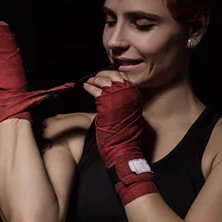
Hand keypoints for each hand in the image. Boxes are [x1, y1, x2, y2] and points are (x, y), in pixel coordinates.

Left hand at [85, 71, 158, 205]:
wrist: (123, 147)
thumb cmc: (126, 134)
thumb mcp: (130, 113)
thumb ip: (124, 101)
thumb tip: (114, 94)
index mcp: (135, 95)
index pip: (124, 78)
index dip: (114, 74)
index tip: (106, 75)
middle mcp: (128, 93)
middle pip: (114, 75)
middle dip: (103, 74)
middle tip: (96, 77)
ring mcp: (117, 96)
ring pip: (104, 80)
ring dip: (95, 80)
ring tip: (90, 81)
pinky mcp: (106, 102)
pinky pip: (95, 89)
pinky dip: (89, 86)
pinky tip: (86, 86)